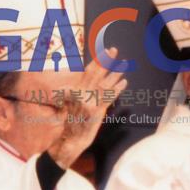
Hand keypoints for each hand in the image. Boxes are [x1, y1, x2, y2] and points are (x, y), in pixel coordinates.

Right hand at [47, 48, 126, 169]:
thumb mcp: (65, 104)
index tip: (105, 52)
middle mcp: (82, 94)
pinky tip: (124, 82)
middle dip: (105, 60)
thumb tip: (71, 86)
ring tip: (124, 64)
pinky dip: (117, 89)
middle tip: (114, 50)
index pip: (87, 71)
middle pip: (95, 73)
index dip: (97, 61)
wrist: (69, 139)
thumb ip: (70, 94)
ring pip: (104, 83)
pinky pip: (109, 97)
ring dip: (115, 72)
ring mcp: (90, 102)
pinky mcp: (97, 110)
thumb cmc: (69, 123)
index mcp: (74, 90)